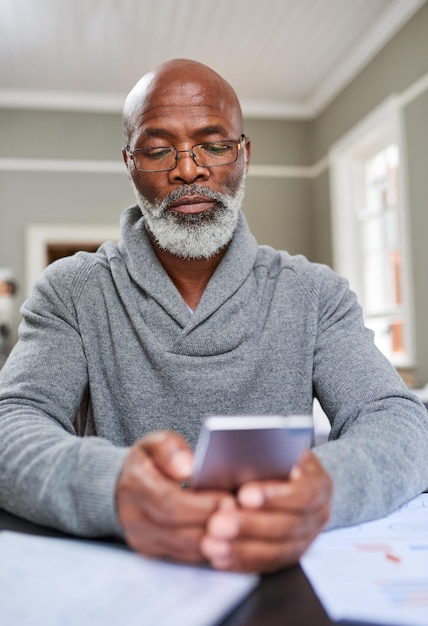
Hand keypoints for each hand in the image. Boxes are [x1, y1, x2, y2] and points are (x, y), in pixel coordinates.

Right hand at [116, 431, 227, 563]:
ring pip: (185, 549)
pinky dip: (209, 549)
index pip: (169, 502)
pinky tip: (228, 536)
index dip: (201, 504)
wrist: (125, 486)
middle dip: (213, 524)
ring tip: (239, 525)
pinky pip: (186, 558)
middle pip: (178, 531)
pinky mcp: (153, 554)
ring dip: (215, 540)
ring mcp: (142, 540)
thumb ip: (170, 449)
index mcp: (134, 485)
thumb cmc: (149, 461)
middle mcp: (133, 518)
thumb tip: (188, 469)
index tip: (228, 499)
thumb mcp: (155, 443)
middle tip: (241, 515)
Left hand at [200, 451, 331, 572]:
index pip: (302, 493)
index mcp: (318, 482)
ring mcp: (307, 539)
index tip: (243, 494)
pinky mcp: (290, 556)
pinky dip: (241, 562)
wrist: (288, 477)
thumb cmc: (276, 458)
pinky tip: (219, 557)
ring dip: (241, 549)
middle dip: (249, 525)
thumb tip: (237, 460)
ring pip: (277, 551)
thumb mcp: (275, 448)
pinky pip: (267, 565)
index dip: (273, 496)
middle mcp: (319, 514)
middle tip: (217, 523)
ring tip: (211, 543)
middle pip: (287, 526)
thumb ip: (262, 455)